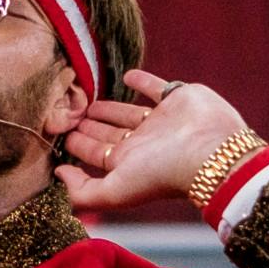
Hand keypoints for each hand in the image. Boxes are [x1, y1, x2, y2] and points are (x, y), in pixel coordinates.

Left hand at [56, 68, 254, 212]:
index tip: (61, 135)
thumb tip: (57, 175)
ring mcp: (161, 121)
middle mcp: (144, 143)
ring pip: (128, 112)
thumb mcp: (114, 191)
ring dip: (109, 108)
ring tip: (89, 103)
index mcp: (128, 163)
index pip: (95, 152)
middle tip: (69, 114)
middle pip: (109, 132)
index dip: (78, 144)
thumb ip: (82, 191)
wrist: (211, 152)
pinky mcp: (178, 99)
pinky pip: (157, 87)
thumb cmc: (162, 174)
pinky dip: (143, 81)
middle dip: (90, 126)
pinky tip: (127, 76)